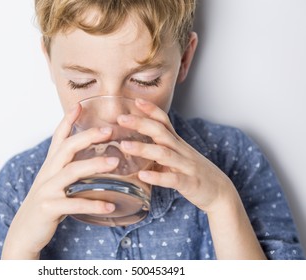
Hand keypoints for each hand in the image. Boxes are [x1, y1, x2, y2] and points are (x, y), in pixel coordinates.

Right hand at [2, 104, 117, 258]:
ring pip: (71, 172)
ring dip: (94, 165)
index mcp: (50, 166)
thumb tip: (92, 162)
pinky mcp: (49, 208)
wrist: (24, 233)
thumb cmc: (45, 205)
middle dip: (87, 136)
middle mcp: (47, 174)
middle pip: (66, 148)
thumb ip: (68, 171)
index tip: (79, 105)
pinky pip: (74, 204)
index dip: (67, 121)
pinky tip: (110, 205)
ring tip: (115, 162)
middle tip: (108, 130)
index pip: (58, 138)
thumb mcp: (54, 184)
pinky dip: (93, 204)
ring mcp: (46, 190)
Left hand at [117, 98, 265, 258]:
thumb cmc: (195, 173)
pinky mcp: (190, 183)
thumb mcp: (178, 156)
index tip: (135, 101)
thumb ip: (160, 149)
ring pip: (164, 154)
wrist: (221, 192)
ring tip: (125, 146)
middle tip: (121, 118)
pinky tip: (143, 176)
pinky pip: (173, 179)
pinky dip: (157, 177)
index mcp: (177, 143)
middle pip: (161, 132)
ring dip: (144, 149)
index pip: (164, 122)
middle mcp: (182, 151)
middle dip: (141, 124)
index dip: (151, 110)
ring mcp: (186, 166)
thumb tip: (136, 145)